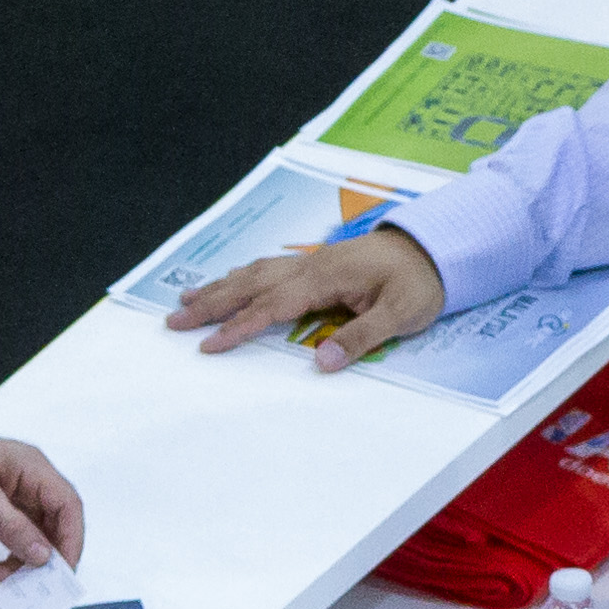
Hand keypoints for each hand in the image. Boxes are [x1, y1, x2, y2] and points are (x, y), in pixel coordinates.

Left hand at [0, 426, 85, 571]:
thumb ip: (11, 525)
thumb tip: (43, 554)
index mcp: (32, 468)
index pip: (68, 505)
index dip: (72, 539)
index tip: (63, 571)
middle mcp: (30, 484)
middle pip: (57, 525)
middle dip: (48, 558)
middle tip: (34, 586)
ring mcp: (15, 500)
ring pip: (37, 538)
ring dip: (25, 563)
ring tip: (1, 580)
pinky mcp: (0, 513)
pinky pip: (18, 541)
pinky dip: (10, 560)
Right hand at [168, 226, 447, 369]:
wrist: (435, 247)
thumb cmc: (420, 282)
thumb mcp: (402, 314)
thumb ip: (361, 337)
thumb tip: (322, 361)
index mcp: (326, 278)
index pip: (273, 305)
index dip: (239, 326)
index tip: (210, 344)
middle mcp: (310, 266)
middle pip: (250, 284)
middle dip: (211, 303)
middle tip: (174, 321)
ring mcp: (311, 262)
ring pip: (254, 273)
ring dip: (219, 288)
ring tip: (185, 301)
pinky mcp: (315, 265)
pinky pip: (267, 269)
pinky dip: (240, 277)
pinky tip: (227, 284)